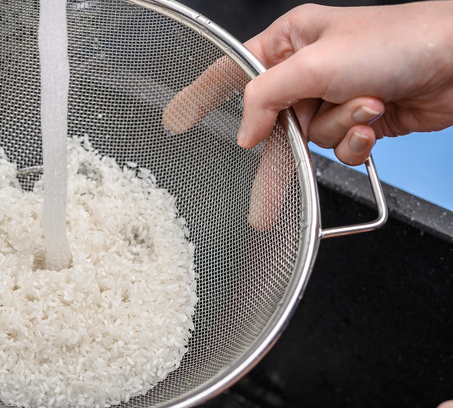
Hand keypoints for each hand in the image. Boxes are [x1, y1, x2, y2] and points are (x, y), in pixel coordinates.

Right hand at [163, 2, 452, 229]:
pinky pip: (338, 149)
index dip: (201, 96)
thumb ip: (266, 98)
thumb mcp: (315, 64)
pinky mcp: (357, 120)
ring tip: (366, 106)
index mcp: (289, 41)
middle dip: (286, 147)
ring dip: (339, 130)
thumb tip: (246, 132)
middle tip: (264, 199)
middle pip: (272, 121)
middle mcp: (308, 70)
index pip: (231, 72)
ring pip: (309, 139)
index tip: (176, 119)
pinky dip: (356, 142)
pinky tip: (375, 122)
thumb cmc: (398, 41)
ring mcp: (333, 96)